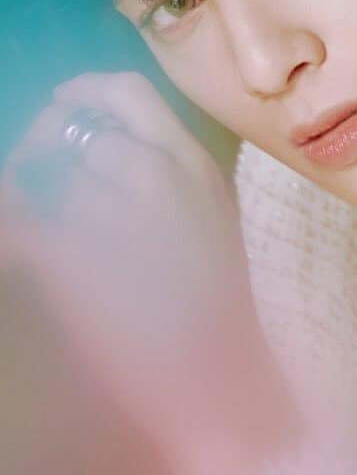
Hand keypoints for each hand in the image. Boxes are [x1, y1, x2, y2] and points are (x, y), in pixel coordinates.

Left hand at [2, 71, 294, 474]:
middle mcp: (157, 175)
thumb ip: (170, 175)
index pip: (129, 93)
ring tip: (32, 213)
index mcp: (195, 165)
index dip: (85, 92)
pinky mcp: (73, 260)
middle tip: (33, 165)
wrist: (218, 382)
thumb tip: (110, 147)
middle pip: (77, 127)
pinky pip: (19, 219)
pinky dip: (12, 225)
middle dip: (44, 138)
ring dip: (29, 188)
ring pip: (44, 173)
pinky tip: (19, 241)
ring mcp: (116, 214)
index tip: (65, 104)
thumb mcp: (211, 220)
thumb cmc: (218, 307)